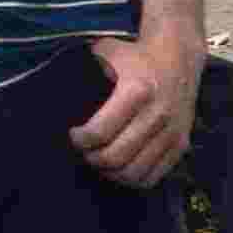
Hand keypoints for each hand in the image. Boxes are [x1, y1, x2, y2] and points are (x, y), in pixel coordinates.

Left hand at [74, 31, 199, 190]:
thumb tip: (51, 90)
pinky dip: (132, 179)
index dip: (79, 140)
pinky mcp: (181, 144)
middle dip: (91, 159)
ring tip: (99, 160)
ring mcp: (172, 132)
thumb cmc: (133, 56)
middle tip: (83, 151)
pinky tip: (119, 168)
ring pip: (134, 173)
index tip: (73, 135)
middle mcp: (157, 114)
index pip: (100, 132)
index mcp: (136, 91)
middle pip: (115, 157)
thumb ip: (82, 69)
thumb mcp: (105, 52)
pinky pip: (154, 177)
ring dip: (110, 173)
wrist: (178, 57)